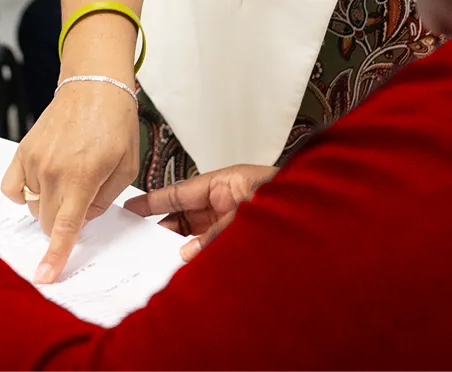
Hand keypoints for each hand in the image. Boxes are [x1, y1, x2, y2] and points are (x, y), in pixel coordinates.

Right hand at [1, 79, 139, 283]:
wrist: (94, 87)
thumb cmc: (115, 123)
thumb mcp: (126, 166)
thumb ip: (104, 200)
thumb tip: (81, 219)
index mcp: (82, 177)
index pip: (64, 227)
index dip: (54, 256)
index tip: (44, 276)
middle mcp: (53, 170)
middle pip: (47, 221)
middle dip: (62, 221)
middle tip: (81, 196)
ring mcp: (34, 160)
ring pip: (32, 206)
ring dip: (48, 204)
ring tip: (69, 176)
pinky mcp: (22, 151)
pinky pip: (12, 189)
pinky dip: (24, 193)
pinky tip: (42, 181)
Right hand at [126, 165, 276, 259]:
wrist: (323, 210)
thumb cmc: (290, 195)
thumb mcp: (248, 210)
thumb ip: (216, 233)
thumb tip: (186, 254)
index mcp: (223, 182)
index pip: (179, 191)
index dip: (153, 200)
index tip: (129, 209)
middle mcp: (224, 201)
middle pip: (183, 216)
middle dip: (163, 230)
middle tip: (139, 246)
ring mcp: (231, 220)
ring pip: (195, 235)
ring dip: (180, 248)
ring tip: (159, 262)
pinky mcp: (238, 238)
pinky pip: (209, 248)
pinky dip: (197, 258)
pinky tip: (186, 269)